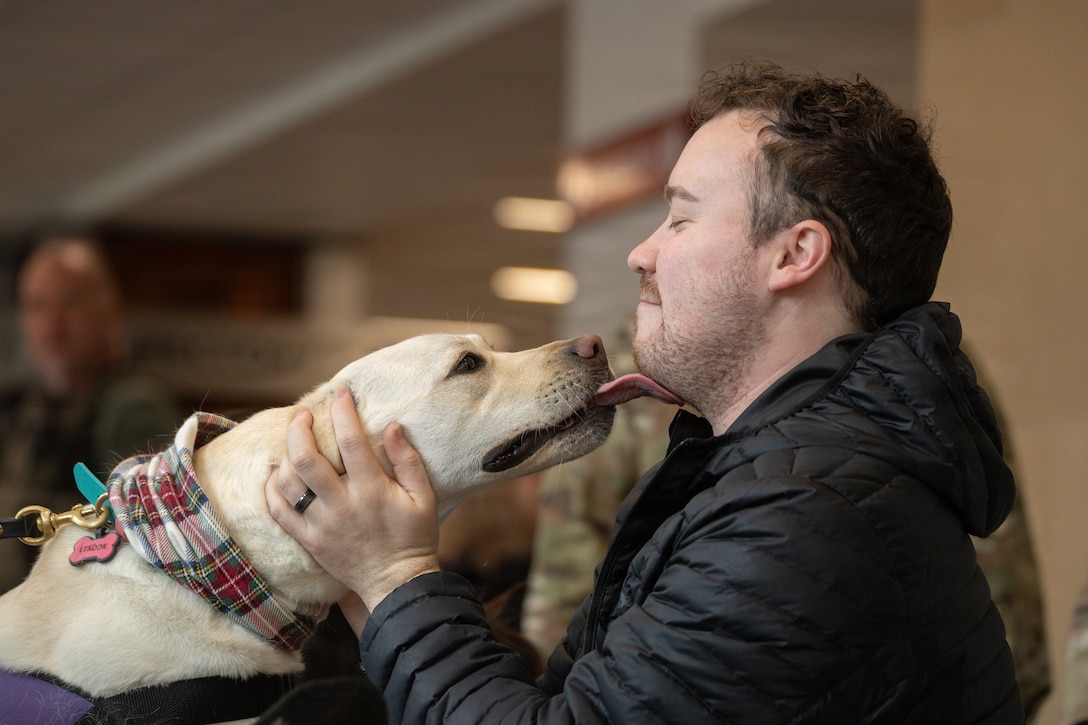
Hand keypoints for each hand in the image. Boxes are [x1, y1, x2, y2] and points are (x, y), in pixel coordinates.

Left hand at [265, 388, 440, 610]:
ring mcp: (321, 524)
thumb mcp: (423, 497)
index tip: (340, 394)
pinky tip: (276, 473)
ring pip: (288, 483)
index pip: (351, 441)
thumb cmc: (414, 537)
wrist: (396, 584)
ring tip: (290, 441)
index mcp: (372, 491)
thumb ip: (407, 461)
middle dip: (299, 429)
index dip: (342, 412)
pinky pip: (280, 512)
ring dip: (285, 455)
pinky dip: (272, 489)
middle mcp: (341, 505)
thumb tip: (392, 426)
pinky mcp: (309, 540)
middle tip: (302, 414)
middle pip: (307, 458)